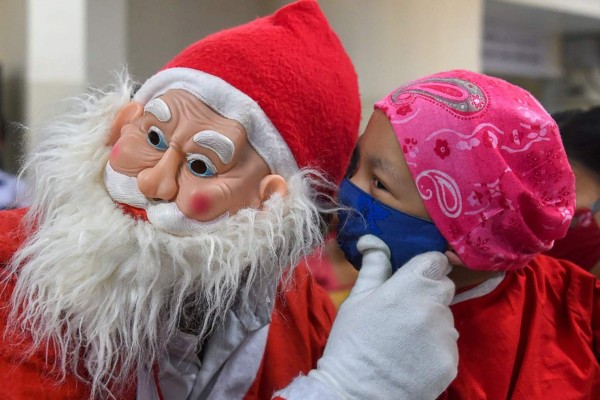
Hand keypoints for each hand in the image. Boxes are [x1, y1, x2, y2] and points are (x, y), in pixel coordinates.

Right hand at [307, 234, 457, 398]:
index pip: (436, 260)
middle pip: (444, 287)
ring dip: (432, 322)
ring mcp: (445, 336)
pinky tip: (413, 357)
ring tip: (405, 339)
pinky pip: (448, 344)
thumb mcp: (357, 300)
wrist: (356, 394)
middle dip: (429, 293)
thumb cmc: (351, 343)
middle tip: (404, 311)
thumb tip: (372, 240)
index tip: (416, 276)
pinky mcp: (451, 361)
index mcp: (409, 286)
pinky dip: (435, 348)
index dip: (427, 266)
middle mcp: (433, 307)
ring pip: (447, 317)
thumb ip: (374, 267)